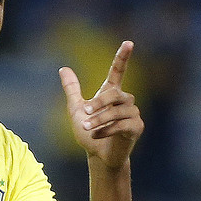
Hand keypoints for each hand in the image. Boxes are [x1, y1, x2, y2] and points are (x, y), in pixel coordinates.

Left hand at [59, 40, 143, 170]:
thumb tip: (63, 68)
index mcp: (111, 93)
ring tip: (87, 128)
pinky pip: (123, 125)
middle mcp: (125, 100)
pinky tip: (96, 136)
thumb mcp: (76, 110)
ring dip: (99, 120)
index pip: (118, 71)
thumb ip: (72, 90)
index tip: (128, 42)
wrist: (98, 157)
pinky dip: (107, 130)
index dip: (122, 57)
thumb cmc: (89, 134)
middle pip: (114, 94)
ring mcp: (133, 114)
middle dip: (98, 103)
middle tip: (84, 112)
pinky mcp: (137, 127)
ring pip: (117, 111)